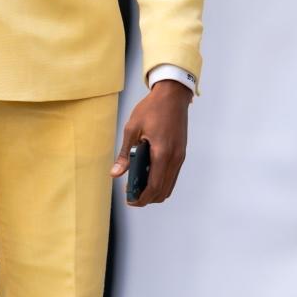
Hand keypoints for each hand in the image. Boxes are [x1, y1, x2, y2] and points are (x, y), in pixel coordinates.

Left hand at [111, 79, 190, 205]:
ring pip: (169, 185)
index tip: (130, 201)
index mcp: (162, 153)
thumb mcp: (132, 129)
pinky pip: (172, 175)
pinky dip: (161, 181)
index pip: (153, 186)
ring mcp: (180, 156)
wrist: (173, 95)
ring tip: (137, 185)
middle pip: (163, 191)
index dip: (141, 198)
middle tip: (131, 194)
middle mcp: (174, 158)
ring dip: (154, 191)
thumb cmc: (151, 109)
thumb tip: (115, 174)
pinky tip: (147, 175)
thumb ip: (125, 154)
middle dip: (147, 198)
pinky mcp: (181, 153)